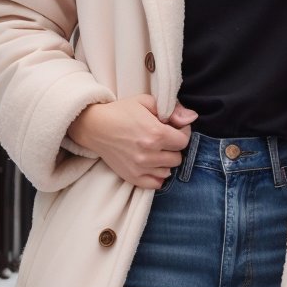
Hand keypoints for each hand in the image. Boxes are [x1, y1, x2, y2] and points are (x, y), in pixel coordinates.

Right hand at [68, 94, 198, 188]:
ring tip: (155, 150)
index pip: (184, 141)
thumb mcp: (147, 102)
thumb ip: (173, 109)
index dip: (182, 133)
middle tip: (163, 139)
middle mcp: (149, 153)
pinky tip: (152, 164)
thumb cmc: (122, 111)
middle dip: (173, 147)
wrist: (94, 126)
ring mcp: (140, 167)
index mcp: (156, 133)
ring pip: (168, 171)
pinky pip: (156, 184)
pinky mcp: (132, 177)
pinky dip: (157, 175)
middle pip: (178, 157)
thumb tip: (192, 117)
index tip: (174, 128)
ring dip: (165, 161)